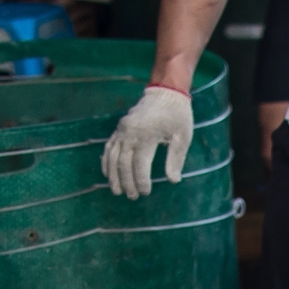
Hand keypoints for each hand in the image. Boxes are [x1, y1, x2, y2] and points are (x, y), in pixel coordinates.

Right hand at [102, 84, 193, 199]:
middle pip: (123, 163)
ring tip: (117, 191)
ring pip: (113, 157)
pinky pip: (109, 147)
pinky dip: (106, 161)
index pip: (140, 165)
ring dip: (114, 175)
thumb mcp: (183, 136)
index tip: (146, 192)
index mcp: (147, 135)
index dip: (141, 181)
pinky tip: (107, 174)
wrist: (165, 92)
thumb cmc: (177, 115)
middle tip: (132, 196)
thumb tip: (172, 181)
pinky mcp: (119, 128)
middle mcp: (130, 133)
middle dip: (126, 182)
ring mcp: (122, 130)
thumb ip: (176, 158)